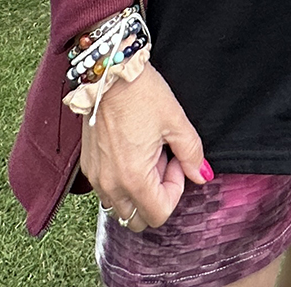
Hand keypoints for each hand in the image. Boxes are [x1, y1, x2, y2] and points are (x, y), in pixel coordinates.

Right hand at [74, 61, 209, 229]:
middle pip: (137, 218)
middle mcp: (109, 184)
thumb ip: (192, 154)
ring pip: (120, 207)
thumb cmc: (141, 93)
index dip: (175, 191)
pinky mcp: (88, 166)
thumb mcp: (176, 121)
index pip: (159, 214)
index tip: (176, 161)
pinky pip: (107, 191)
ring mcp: (95, 177)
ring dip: (138, 191)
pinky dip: (122, 182)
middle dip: (155, 196)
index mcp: (133, 177)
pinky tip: (131, 151)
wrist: (107, 71)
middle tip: (163, 162)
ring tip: (147, 155)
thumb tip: (202, 176)